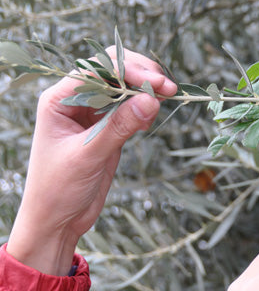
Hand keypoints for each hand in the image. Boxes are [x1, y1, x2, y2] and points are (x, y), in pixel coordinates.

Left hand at [7, 47, 176, 275]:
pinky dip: (144, 108)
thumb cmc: (58, 189)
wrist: (58, 220)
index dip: (127, 70)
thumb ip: (118, 126)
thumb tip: (151, 99)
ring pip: (123, 87)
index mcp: (59, 100)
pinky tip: (150, 118)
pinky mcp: (109, 128)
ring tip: (166, 97)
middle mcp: (75, 101)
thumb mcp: (88, 156)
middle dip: (140, 73)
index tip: (156, 83)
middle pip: (111, 70)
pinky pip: (130, 108)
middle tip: (167, 87)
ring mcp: (93, 113)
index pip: (96, 70)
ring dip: (145, 88)